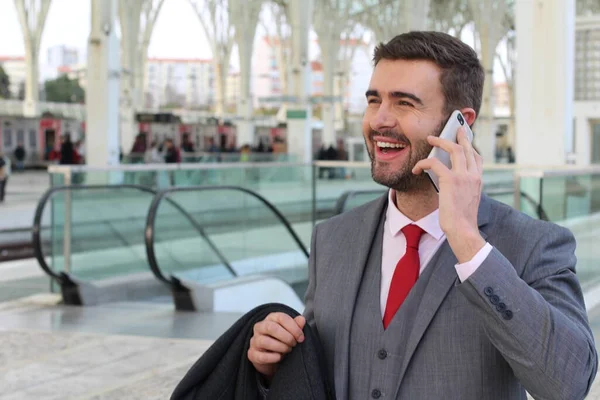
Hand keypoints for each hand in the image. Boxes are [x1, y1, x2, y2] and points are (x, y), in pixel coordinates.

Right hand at [248, 312, 305, 380]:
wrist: (272, 359)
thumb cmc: (281, 341)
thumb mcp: (290, 332)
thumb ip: (296, 325)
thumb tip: (302, 319)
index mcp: (271, 319)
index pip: (281, 318)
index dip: (293, 327)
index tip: (301, 337)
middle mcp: (260, 327)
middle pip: (271, 327)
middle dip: (286, 337)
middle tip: (294, 344)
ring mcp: (254, 340)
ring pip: (264, 341)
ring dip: (280, 347)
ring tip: (288, 350)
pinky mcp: (252, 354)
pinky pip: (260, 356)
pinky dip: (272, 357)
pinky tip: (279, 357)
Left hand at [412, 127, 485, 262]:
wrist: (463, 231)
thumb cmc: (462, 221)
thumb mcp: (466, 201)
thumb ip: (462, 188)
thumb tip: (448, 181)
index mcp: (478, 181)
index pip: (477, 158)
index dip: (470, 147)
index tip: (465, 140)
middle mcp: (474, 176)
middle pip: (467, 148)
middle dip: (460, 136)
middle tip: (454, 128)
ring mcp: (464, 176)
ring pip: (453, 149)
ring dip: (440, 141)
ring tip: (431, 138)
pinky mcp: (450, 180)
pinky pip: (434, 163)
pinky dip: (423, 163)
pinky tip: (416, 168)